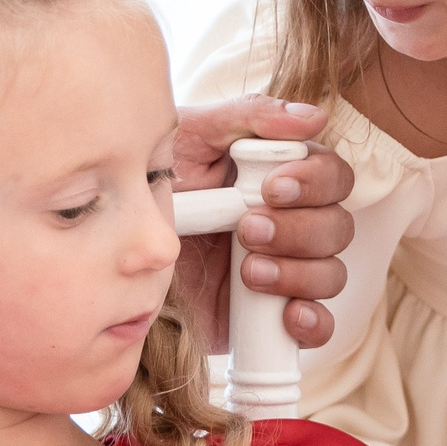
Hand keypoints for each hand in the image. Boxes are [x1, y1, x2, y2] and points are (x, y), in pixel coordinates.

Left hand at [174, 94, 353, 348]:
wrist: (109, 254)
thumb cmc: (150, 184)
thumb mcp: (189, 139)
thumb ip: (247, 118)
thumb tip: (313, 118)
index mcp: (281, 178)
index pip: (332, 176)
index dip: (315, 182)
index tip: (273, 189)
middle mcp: (291, 224)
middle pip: (337, 226)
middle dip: (299, 230)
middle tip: (247, 231)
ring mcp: (284, 273)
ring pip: (331, 274)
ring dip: (299, 272)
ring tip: (248, 273)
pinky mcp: (270, 319)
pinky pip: (318, 326)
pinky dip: (313, 323)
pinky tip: (287, 316)